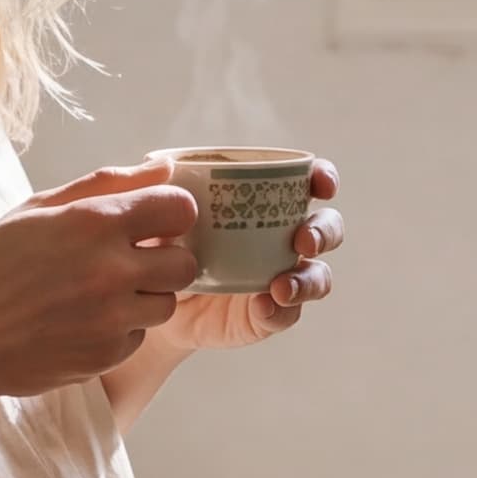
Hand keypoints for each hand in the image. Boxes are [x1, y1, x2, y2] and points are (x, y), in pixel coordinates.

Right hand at [0, 169, 202, 400]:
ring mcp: (111, 318)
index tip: (154, 223)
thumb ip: (105, 184)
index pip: (179, 210)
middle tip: (129, 263)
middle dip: (164, 260)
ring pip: (166, 304)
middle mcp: (111, 271)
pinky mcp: (106, 356)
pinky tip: (81, 323)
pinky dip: (119, 330)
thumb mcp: (37, 209)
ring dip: (143, 297)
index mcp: (94, 223)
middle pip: (185, 263)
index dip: (171, 215)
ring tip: (99, 295)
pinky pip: (138, 337)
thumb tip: (161, 168)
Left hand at [160, 156, 339, 353]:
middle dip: (323, 232)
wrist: (149, 300)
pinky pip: (288, 314)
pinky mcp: (269, 314)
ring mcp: (281, 277)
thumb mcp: (155, 214)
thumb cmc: (160, 244)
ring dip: (309, 279)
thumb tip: (161, 162)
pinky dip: (280, 310)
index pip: (308, 182)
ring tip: (281, 287)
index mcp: (266, 202)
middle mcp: (282, 238)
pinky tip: (262, 307)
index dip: (324, 178)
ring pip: (318, 276)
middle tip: (302, 240)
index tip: (321, 184)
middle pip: (327, 228)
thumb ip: (157, 187)